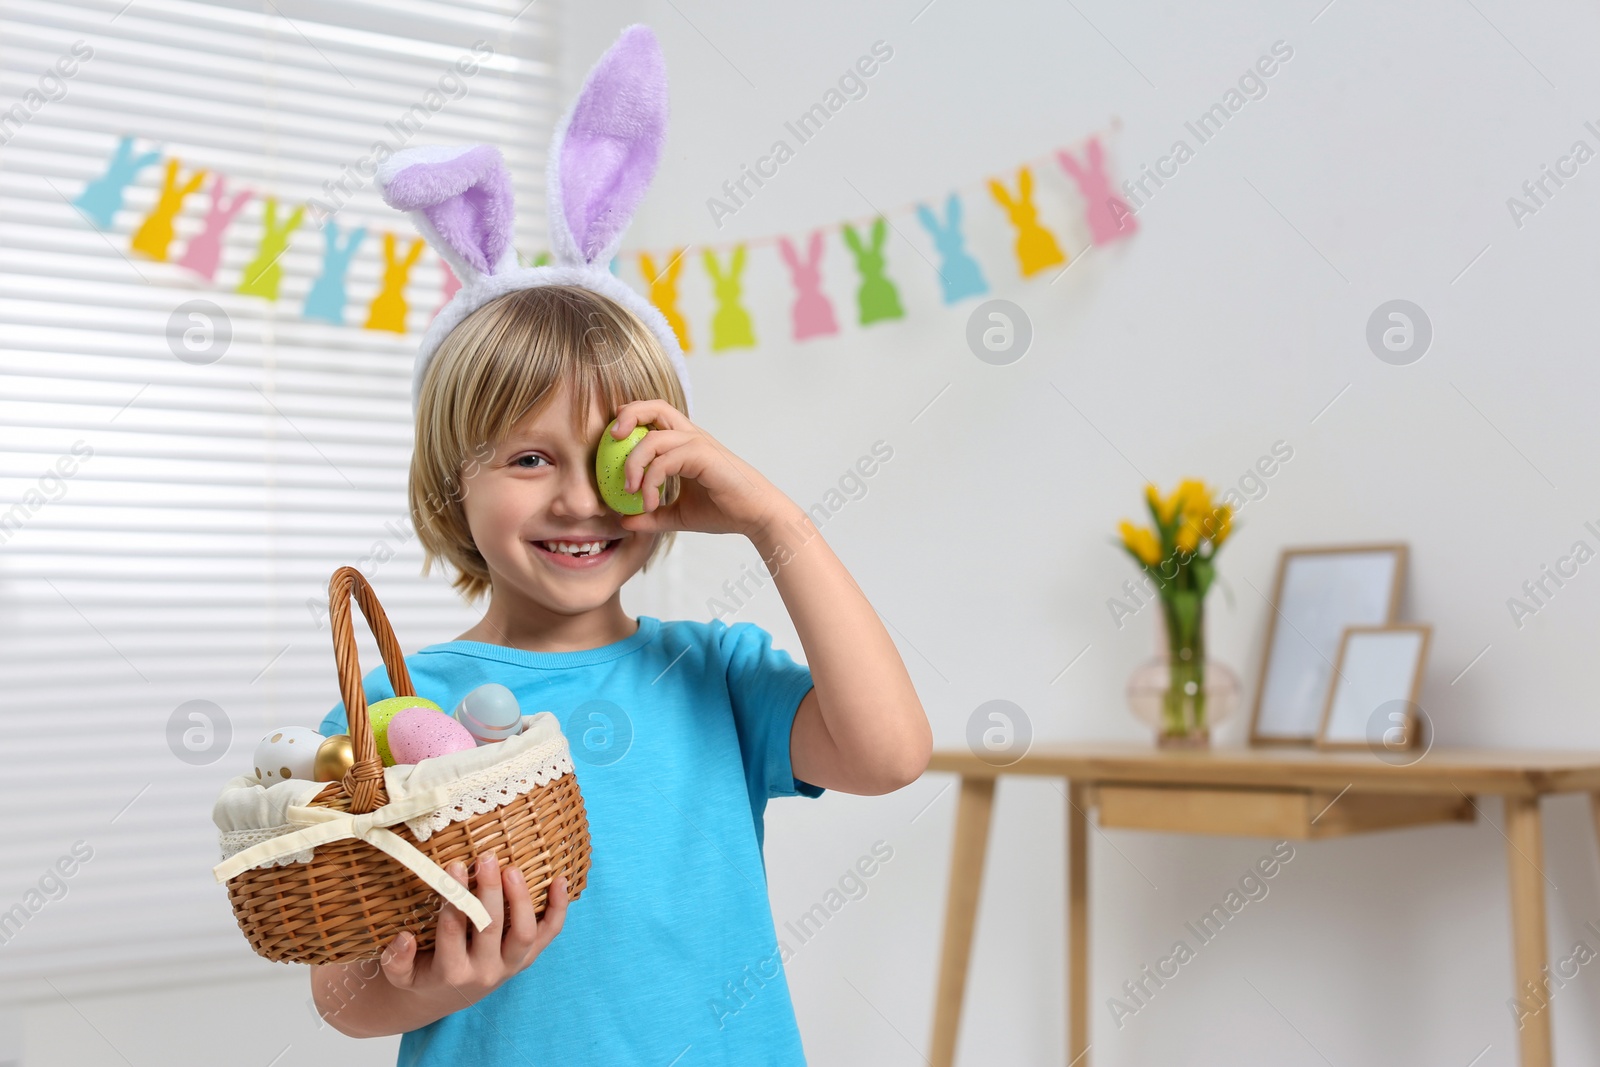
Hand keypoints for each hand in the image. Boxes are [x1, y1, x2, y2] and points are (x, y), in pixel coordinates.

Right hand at [379, 855, 568, 1009]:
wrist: (448, 997)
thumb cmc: (423, 975)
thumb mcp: (400, 975)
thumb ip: (395, 959)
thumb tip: (403, 938)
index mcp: (451, 972)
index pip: (453, 931)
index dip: (455, 898)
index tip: (453, 866)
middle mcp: (484, 971)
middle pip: (491, 928)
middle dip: (489, 891)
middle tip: (486, 858)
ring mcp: (510, 965)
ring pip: (523, 933)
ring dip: (521, 898)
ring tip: (511, 868)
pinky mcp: (527, 958)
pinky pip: (549, 934)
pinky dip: (558, 908)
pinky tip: (560, 880)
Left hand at [610, 400, 792, 537]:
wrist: (756, 517)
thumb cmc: (724, 511)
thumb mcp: (679, 515)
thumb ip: (652, 515)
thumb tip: (625, 521)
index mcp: (686, 443)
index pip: (654, 416)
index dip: (631, 418)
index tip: (612, 439)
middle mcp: (691, 437)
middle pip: (655, 407)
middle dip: (627, 416)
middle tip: (610, 440)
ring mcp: (698, 444)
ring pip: (653, 438)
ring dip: (634, 464)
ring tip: (630, 492)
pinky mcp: (703, 456)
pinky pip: (665, 461)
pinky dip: (650, 481)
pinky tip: (650, 503)